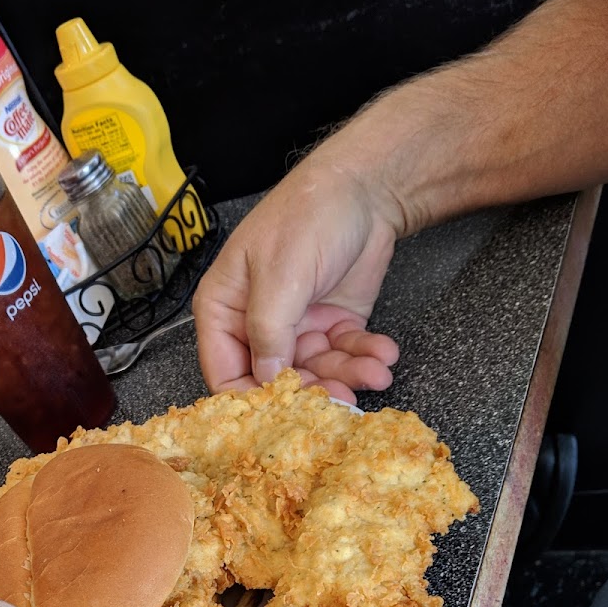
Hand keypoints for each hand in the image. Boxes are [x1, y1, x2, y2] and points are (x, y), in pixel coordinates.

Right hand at [193, 139, 402, 401]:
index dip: (251, 402)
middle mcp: (256, 324)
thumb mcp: (282, 274)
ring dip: (348, 376)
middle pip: (276, 382)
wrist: (367, 188)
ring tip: (377, 371)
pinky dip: (365, 358)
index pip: (225, 374)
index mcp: (224, 310)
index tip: (283, 419)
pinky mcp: (332, 325)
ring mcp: (296, 327)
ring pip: (316, 373)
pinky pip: (344, 356)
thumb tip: (266, 381)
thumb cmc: (308, 215)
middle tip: (344, 402)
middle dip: (314, 393)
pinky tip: (383, 352)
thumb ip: (269, 331)